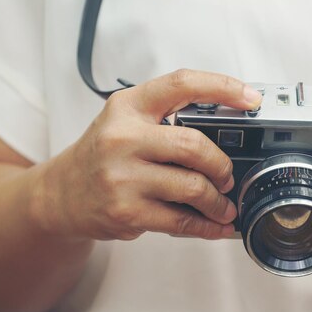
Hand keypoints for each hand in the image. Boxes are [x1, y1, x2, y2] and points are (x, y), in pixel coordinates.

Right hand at [34, 69, 261, 240]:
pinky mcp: (126, 211)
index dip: (223, 88)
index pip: (182, 84)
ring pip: (193, 187)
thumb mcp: (126, 122)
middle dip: (221, 165)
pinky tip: (217, 226)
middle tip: (227, 176)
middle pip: (194, 145)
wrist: (60, 194)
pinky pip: (181, 221)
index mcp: (128, 107)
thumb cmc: (102, 155)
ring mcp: (122, 177)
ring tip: (224, 205)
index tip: (251, 99)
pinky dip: (207, 226)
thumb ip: (167, 119)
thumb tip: (229, 130)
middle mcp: (123, 137)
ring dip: (218, 201)